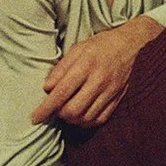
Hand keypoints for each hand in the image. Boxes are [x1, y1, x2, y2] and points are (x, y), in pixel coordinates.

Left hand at [32, 16, 159, 126]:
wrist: (130, 44)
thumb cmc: (100, 45)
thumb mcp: (77, 48)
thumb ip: (61, 68)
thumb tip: (47, 88)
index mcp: (86, 65)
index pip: (61, 92)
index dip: (46, 108)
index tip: (35, 118)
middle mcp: (99, 80)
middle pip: (73, 110)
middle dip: (59, 114)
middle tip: (56, 108)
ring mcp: (110, 91)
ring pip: (86, 118)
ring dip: (72, 119)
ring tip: (68, 110)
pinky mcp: (118, 98)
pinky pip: (100, 119)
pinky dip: (87, 121)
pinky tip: (82, 114)